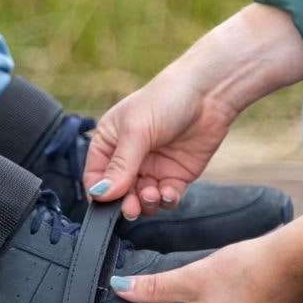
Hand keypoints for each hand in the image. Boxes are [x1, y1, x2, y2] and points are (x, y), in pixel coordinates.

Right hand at [83, 69, 236, 219]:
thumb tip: (101, 194)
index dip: (98, 192)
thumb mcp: (136, 131)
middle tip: (130, 209)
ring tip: (152, 195)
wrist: (208, 94)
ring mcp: (153, 167)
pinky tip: (168, 193)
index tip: (105, 201)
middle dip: (124, 202)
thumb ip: (120, 166)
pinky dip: (165, 200)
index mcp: (109, 142)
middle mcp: (128, 157)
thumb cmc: (165, 100)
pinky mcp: (175, 174)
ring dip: (145, 203)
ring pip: (142, 199)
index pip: (95, 176)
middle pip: (118, 192)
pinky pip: (165, 197)